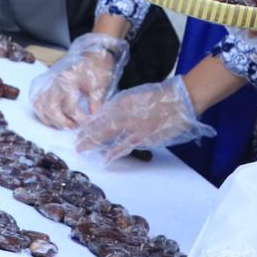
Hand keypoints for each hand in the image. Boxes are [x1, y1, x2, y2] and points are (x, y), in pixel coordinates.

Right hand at [30, 34, 128, 128]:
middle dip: (62, 122)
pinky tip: (50, 116)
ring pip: (40, 105)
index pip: (70, 107)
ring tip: (62, 123)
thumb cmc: (97, 67)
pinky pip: (36, 99)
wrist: (92, 51)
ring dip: (50, 118)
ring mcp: (48, 80)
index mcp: (69, 80)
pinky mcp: (44, 81)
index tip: (87, 123)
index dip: (79, 119)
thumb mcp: (100, 84)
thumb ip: (95, 102)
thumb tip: (92, 117)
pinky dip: (41, 110)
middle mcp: (55, 80)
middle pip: (51, 108)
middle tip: (73, 127)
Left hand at [75, 76, 213, 162]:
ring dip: (94, 142)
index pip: (101, 114)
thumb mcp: (138, 97)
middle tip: (76, 142)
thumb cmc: (162, 97)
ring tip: (82, 149)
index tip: (81, 130)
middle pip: (100, 124)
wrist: (180, 100)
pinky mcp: (143, 137)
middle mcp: (124, 112)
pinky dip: (114, 153)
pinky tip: (105, 158)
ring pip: (108, 135)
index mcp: (123, 101)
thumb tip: (110, 116)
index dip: (90, 123)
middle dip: (87, 133)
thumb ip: (124, 106)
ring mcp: (133, 125)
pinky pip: (125, 146)